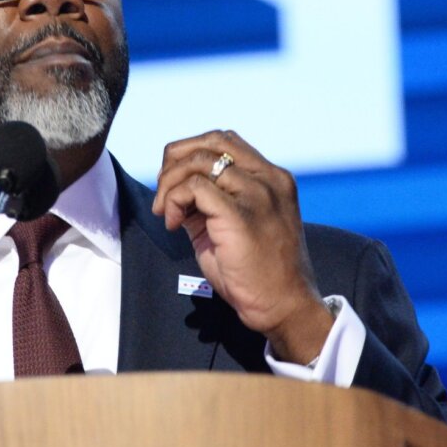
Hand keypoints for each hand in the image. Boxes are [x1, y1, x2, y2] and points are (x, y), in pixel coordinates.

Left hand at [150, 130, 334, 363]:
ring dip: (170, 183)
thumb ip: (212, 199)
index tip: (175, 183)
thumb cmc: (258, 272)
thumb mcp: (237, 223)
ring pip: (200, 162)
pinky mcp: (241, 215)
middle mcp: (269, 180)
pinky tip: (174, 224)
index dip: (191, 153)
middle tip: (163, 192)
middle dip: (176, 158)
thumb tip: (173, 186)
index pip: (226, 141)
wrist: (283, 306)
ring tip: (167, 213)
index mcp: (272, 178)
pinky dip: (175, 200)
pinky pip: (195, 187)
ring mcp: (258, 195)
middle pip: (212, 140)